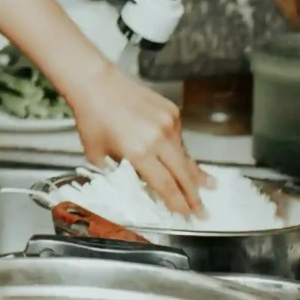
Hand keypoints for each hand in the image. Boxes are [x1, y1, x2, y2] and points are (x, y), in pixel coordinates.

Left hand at [69, 68, 208, 215]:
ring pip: (184, 155)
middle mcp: (158, 138)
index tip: (187, 216)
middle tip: (203, 211)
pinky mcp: (172, 111)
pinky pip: (180, 138)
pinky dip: (180, 150)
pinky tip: (182, 159)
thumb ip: (119, 173)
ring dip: (193, 173)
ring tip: (206, 186)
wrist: (95, 83)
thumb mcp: (98, 155)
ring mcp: (168, 123)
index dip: (178, 203)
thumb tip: (137, 186)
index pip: (165, 185)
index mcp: (138, 152)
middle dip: (194, 196)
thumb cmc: (92, 119)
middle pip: (183, 174)